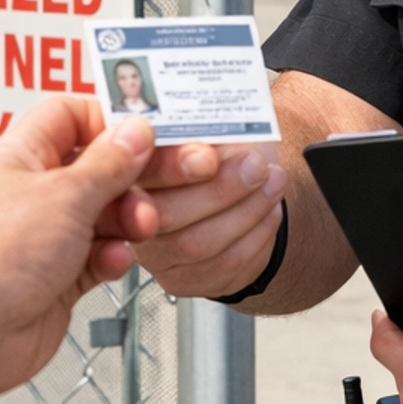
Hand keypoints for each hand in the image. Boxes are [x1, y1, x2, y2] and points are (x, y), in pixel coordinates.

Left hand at [0, 97, 160, 400]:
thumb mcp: (64, 195)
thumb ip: (108, 163)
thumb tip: (134, 133)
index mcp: (20, 156)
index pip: (69, 117)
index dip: (109, 120)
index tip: (146, 132)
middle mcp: (30, 193)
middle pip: (94, 168)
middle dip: (131, 178)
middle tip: (159, 185)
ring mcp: (42, 237)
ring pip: (101, 214)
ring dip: (127, 220)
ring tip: (141, 227)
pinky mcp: (55, 277)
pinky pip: (98, 256)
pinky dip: (112, 257)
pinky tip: (113, 261)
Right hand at [128, 140, 288, 298]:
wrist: (244, 188)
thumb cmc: (222, 153)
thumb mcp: (214, 127)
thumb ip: (205, 128)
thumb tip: (215, 124)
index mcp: (129, 170)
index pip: (137, 172)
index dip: (171, 167)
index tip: (209, 157)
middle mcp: (130, 216)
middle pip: (163, 215)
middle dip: (219, 191)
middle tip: (256, 166)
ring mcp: (153, 253)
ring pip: (196, 244)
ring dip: (246, 211)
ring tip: (273, 183)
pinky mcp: (181, 279)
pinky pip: (221, 266)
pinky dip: (255, 237)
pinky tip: (270, 212)